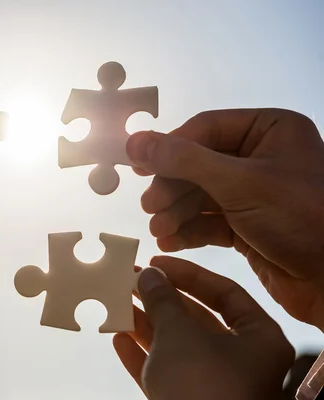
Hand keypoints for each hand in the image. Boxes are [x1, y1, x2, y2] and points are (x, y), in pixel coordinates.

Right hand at [114, 256, 294, 399]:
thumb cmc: (202, 388)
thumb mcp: (179, 334)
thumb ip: (162, 301)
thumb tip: (148, 276)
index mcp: (258, 340)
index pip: (223, 292)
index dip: (187, 274)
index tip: (156, 263)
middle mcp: (240, 362)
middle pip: (195, 319)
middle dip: (159, 300)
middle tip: (130, 281)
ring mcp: (213, 385)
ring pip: (176, 346)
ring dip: (145, 324)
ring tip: (117, 304)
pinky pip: (164, 372)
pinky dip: (141, 356)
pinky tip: (118, 339)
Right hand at [126, 109, 323, 327]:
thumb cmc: (302, 218)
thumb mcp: (240, 182)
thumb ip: (184, 160)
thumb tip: (133, 141)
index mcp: (269, 130)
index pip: (204, 129)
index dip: (169, 149)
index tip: (137, 168)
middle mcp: (260, 157)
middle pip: (197, 164)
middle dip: (172, 188)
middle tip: (150, 208)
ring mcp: (254, 193)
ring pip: (200, 195)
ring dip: (176, 213)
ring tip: (159, 231)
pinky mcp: (248, 225)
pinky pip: (209, 221)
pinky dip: (188, 231)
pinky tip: (170, 242)